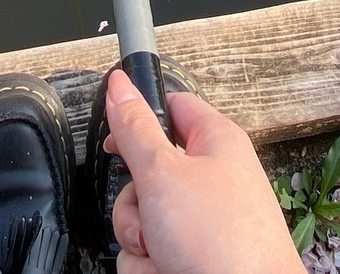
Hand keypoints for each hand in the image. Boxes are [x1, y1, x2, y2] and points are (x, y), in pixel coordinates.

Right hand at [103, 68, 305, 273]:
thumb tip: (120, 85)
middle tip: (149, 216)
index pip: (172, 108)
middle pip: (148, 174)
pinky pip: (152, 254)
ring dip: (140, 241)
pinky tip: (168, 272)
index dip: (139, 119)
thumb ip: (135, 129)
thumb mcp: (164, 174)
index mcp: (214, 142)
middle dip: (135, 204)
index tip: (114, 141)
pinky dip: (151, 267)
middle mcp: (211, 180)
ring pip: (145, 219)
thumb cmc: (225, 242)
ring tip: (163, 254)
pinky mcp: (196, 256)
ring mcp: (204, 222)